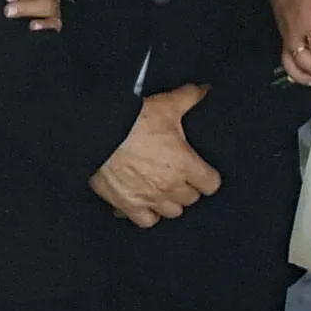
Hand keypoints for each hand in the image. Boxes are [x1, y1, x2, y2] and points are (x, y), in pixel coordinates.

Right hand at [90, 83, 220, 226]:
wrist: (99, 133)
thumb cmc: (132, 120)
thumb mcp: (166, 104)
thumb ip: (189, 97)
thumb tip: (204, 90)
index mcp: (183, 164)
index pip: (211, 184)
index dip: (208, 177)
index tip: (202, 172)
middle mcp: (169, 185)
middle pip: (191, 198)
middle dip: (188, 188)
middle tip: (180, 176)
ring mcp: (148, 197)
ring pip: (171, 212)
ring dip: (170, 202)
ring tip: (164, 190)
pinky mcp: (127, 204)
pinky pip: (146, 220)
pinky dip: (147, 213)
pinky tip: (145, 202)